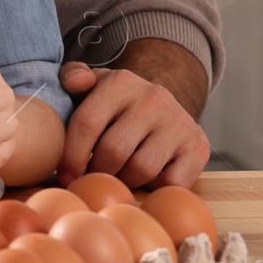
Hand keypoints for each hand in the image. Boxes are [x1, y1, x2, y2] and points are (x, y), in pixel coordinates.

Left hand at [58, 60, 209, 187]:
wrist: (162, 105)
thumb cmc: (115, 101)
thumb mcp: (91, 83)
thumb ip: (72, 76)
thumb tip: (77, 82)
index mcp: (121, 82)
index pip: (87, 123)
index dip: (71, 155)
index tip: (64, 175)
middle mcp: (153, 98)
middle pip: (114, 150)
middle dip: (97, 170)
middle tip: (91, 176)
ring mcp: (179, 122)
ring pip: (142, 169)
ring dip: (124, 180)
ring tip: (116, 175)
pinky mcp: (198, 145)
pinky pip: (172, 181)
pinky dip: (155, 186)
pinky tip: (145, 178)